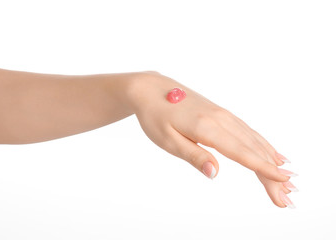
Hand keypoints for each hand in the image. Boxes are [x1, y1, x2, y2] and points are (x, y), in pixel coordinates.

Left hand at [130, 71, 296, 207]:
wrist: (151, 89)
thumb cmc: (156, 116)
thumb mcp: (168, 141)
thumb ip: (194, 156)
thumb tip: (215, 173)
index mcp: (207, 128)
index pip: (241, 153)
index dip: (263, 168)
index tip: (283, 180)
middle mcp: (221, 119)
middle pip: (252, 148)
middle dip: (272, 171)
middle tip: (288, 192)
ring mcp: (222, 114)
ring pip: (252, 138)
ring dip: (270, 157)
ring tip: (286, 174)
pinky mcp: (220, 112)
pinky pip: (246, 129)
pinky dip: (260, 142)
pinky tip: (268, 149)